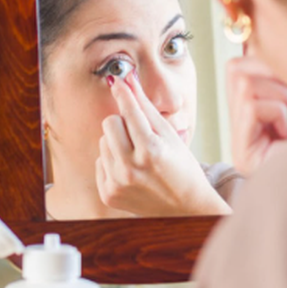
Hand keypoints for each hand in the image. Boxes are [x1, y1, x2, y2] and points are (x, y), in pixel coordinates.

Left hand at [96, 72, 230, 216]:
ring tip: (138, 156)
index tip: (117, 81)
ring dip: (118, 144)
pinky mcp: (109, 194)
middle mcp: (131, 168)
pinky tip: (132, 171)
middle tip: (140, 135)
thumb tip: (127, 80)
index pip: (128, 111)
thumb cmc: (182, 168)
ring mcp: (118, 183)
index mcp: (151, 150)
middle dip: (123, 124)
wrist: (186, 208)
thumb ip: (146, 107)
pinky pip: (100, 162)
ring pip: (103, 142)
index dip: (123, 94)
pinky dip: (113, 162)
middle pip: (109, 124)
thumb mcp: (170, 135)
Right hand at [226, 54, 286, 175]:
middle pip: (236, 69)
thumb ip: (279, 61)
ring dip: (280, 96)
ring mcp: (240, 143)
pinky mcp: (243, 156)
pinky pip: (250, 105)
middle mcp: (241, 125)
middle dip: (275, 78)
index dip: (271, 64)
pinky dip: (278, 112)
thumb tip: (255, 24)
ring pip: (242, 84)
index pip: (239, 64)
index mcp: (254, 105)